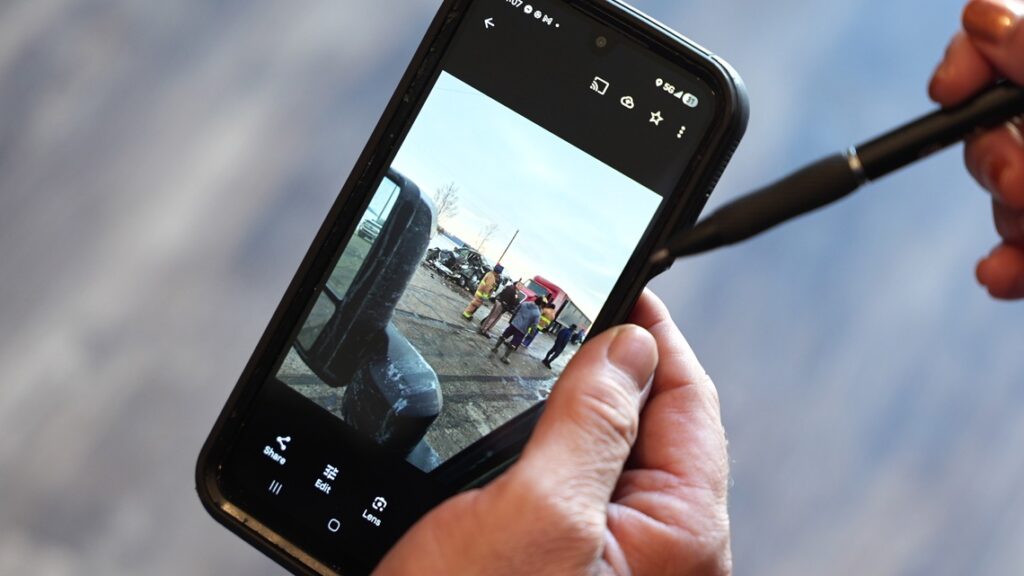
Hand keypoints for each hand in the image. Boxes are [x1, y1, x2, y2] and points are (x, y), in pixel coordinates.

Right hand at [374, 291, 730, 575]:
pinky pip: (568, 480)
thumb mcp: (540, 515)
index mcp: (678, 533)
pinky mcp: (559, 559)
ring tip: (536, 361)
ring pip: (603, 446)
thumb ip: (593, 424)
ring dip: (572, 401)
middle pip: (652, 419)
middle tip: (566, 315)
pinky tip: (512, 426)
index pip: (688, 402)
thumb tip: (632, 341)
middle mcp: (654, 546)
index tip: (623, 282)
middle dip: (611, 364)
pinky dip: (544, 441)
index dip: (655, 336)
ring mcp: (607, 555)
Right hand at [930, 0, 1023, 298]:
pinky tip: (1000, 276)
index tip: (949, 91)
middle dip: (995, 162)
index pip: (1007, 39)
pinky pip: (1019, 246)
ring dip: (1010, 222)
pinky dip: (1009, 264)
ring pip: (1006, 193)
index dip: (973, 60)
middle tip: (1021, 187)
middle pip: (996, 125)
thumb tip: (980, 15)